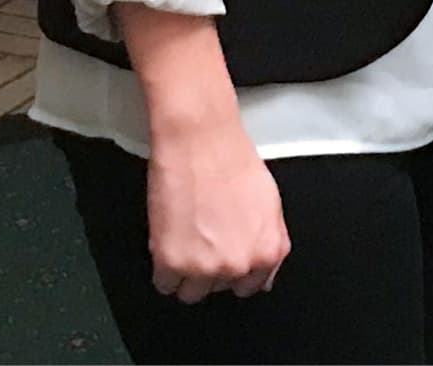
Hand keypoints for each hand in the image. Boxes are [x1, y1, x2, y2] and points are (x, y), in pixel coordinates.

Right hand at [143, 111, 289, 302]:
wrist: (200, 140)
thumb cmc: (233, 162)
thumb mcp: (270, 206)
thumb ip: (268, 243)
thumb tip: (261, 274)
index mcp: (267, 252)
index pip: (249, 286)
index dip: (233, 269)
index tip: (222, 256)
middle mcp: (239, 265)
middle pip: (218, 288)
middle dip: (209, 267)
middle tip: (202, 236)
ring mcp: (205, 268)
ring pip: (191, 292)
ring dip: (185, 271)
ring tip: (184, 237)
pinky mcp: (171, 263)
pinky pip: (164, 284)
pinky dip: (162, 268)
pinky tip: (168, 240)